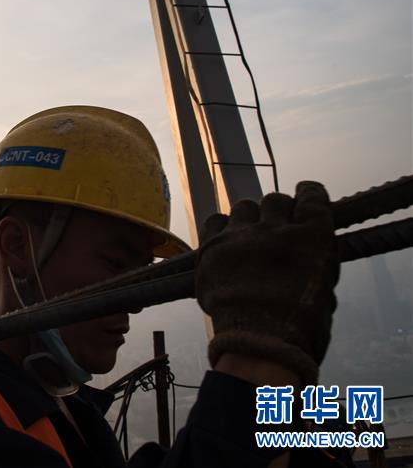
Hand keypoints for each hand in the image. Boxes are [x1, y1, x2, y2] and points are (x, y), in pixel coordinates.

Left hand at [195, 181, 339, 385]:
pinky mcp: (213, 246)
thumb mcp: (325, 291)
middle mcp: (278, 229)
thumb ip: (317, 261)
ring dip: (250, 218)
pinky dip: (223, 227)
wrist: (258, 344)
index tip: (305, 195)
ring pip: (245, 206)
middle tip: (276, 229)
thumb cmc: (300, 327)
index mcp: (313, 238)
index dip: (309, 194)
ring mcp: (243, 235)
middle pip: (275, 200)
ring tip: (250, 237)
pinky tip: (227, 239)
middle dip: (277, 211)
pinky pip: (215, 220)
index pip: (312, 197)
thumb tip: (308, 248)